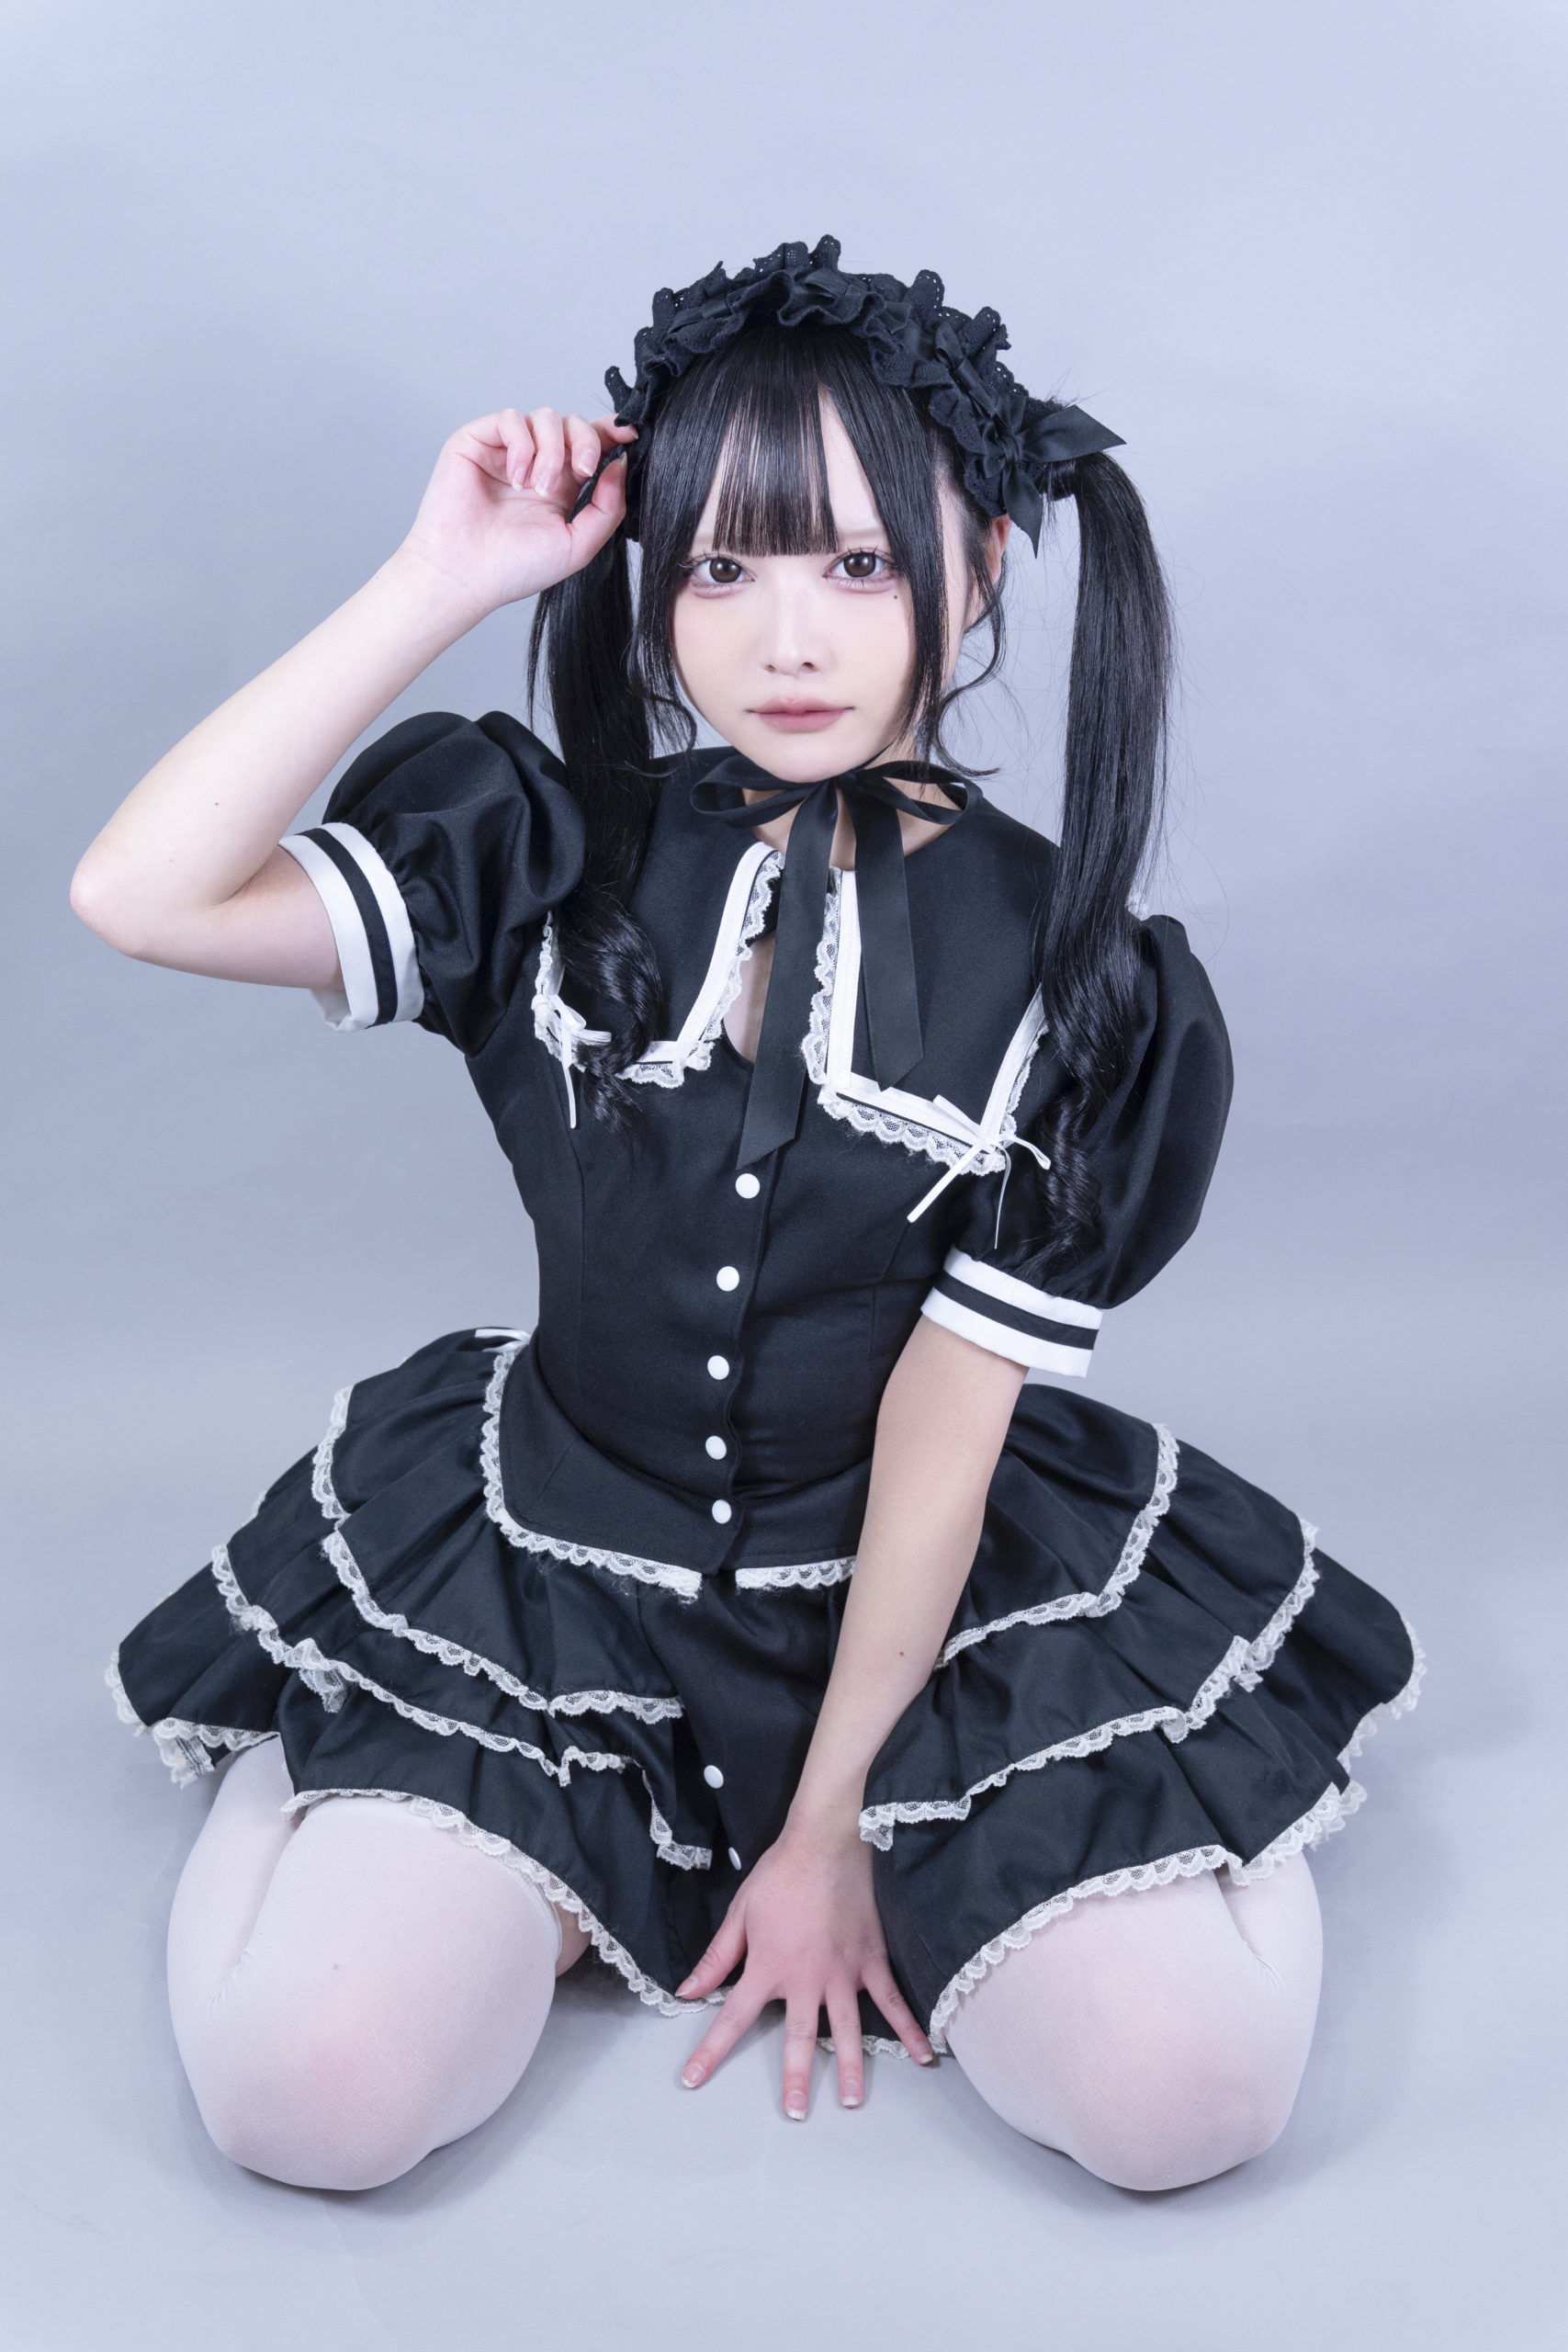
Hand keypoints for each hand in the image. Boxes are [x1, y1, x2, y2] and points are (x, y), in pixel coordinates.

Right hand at [393, 406, 636, 620]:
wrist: (466, 575)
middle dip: (586, 442)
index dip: (611, 433)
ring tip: (537, 488)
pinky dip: (521, 445)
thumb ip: (608, 506)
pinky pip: (511, 418)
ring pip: (545, 417)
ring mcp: (507, 452)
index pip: (591, 445)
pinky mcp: (478, 441)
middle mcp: (536, 464)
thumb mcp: (578, 544)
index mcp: (562, 487)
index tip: (630, 434)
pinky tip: (516, 477)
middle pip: (573, 424)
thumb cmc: (515, 568)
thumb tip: (621, 462)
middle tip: (583, 472)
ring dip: (551, 451)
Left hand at [676, 1819, 932, 2117]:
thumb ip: (717, 1958)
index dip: (711, 2052)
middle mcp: (806, 1979)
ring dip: (848, 2067)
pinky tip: (923, 2056)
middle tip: (795, 2114)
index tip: (693, 2081)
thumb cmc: (780, 1875)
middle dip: (794, 2079)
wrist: (827, 1842)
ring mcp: (843, 1973)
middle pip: (797, 2038)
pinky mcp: (872, 1960)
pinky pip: (893, 2000)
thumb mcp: (740, 1914)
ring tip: (850, 2102)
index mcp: (768, 1968)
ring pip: (846, 2030)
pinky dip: (909, 2029)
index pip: (733, 2018)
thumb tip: (688, 1990)